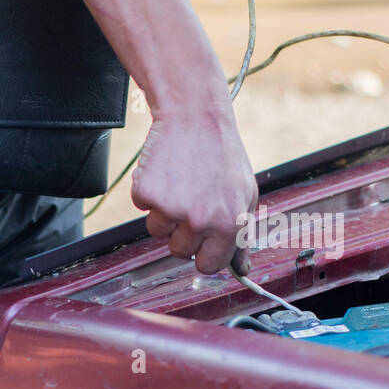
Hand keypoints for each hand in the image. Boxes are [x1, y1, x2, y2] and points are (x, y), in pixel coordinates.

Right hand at [131, 103, 258, 274]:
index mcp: (229, 224)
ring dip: (164, 213)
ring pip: (157, 232)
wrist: (195, 117)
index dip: (202, 255)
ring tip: (180, 184)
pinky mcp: (147, 193)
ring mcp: (172, 208)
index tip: (201, 244)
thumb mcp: (245, 196)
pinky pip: (142, 208)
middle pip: (179, 252)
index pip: (209, 266)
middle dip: (182, 233)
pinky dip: (149, 192)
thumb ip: (244, 236)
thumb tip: (242, 271)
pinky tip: (166, 173)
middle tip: (191, 202)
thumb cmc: (223, 156)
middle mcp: (201, 220)